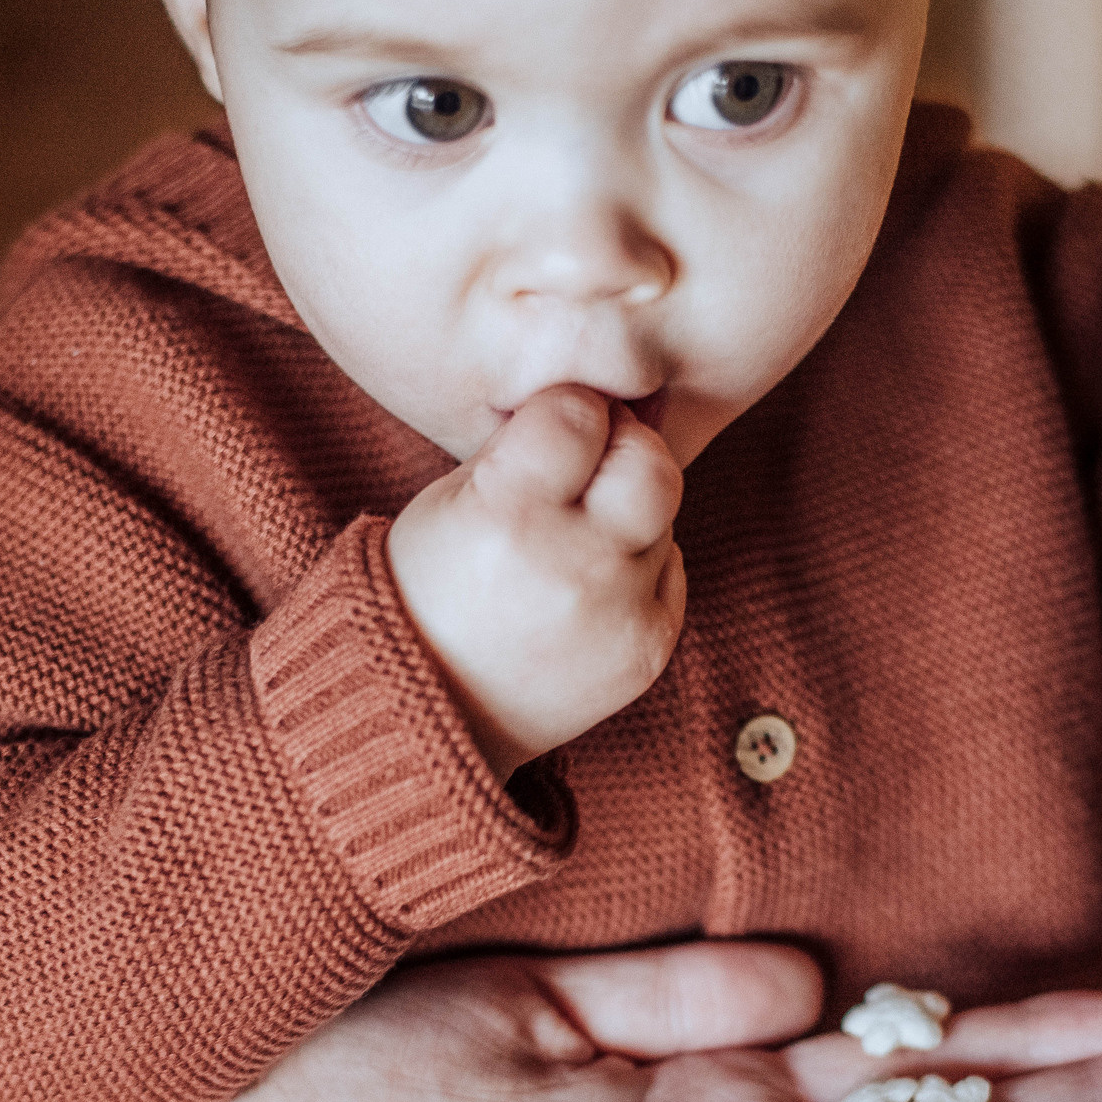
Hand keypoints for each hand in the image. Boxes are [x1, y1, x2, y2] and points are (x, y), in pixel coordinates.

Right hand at [387, 385, 684, 777]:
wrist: (429, 712)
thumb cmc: (434, 586)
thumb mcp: (454, 496)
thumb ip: (532, 441)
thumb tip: (615, 390)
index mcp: (508, 518)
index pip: (581, 414)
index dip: (569, 411)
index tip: (552, 430)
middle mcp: (573, 568)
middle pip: (651, 463)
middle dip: (623, 448)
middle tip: (586, 468)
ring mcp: (620, 616)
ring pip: (664, 517)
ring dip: (627, 512)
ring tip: (571, 541)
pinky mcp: (650, 650)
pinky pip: (672, 571)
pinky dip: (638, 567)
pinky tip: (585, 586)